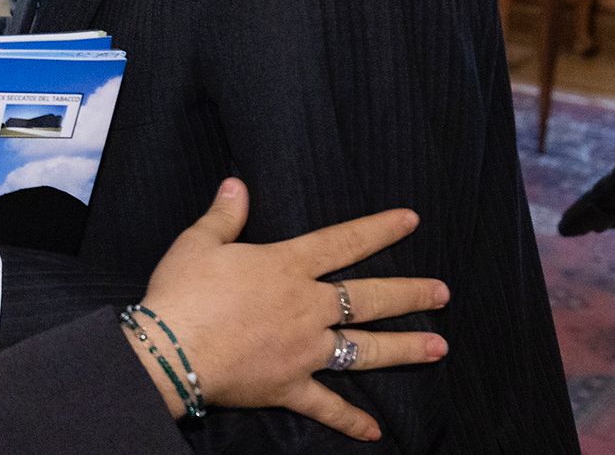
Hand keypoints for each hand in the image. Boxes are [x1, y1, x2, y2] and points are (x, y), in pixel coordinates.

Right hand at [133, 180, 447, 440]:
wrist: (171, 349)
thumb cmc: (183, 292)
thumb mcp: (199, 242)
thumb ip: (225, 214)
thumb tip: (236, 184)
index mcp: (287, 267)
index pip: (343, 242)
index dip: (379, 229)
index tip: (411, 221)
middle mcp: (306, 306)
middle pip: (369, 297)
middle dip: (410, 293)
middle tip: (443, 293)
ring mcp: (304, 350)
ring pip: (365, 348)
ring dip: (404, 347)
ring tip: (439, 346)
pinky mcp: (289, 385)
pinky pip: (327, 405)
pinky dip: (351, 419)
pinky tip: (375, 430)